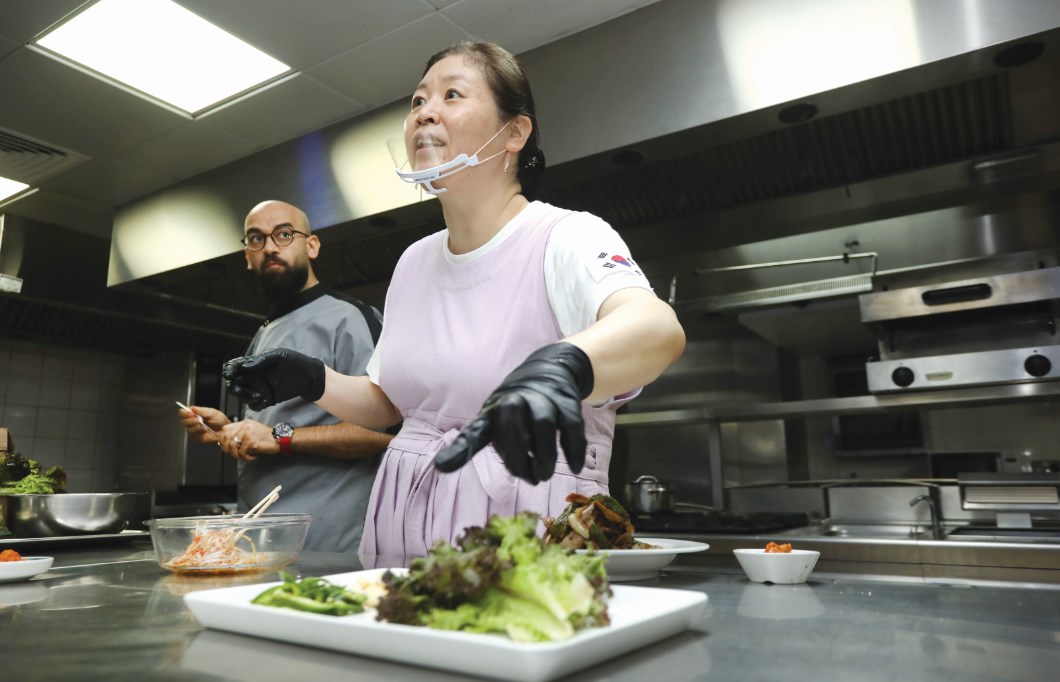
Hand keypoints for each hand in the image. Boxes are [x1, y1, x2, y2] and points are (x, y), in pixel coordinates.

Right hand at [177, 405, 228, 444]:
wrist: (226, 429)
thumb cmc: (219, 419)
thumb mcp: (212, 412)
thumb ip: (201, 411)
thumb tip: (192, 408)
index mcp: (194, 414)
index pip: (184, 412)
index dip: (185, 412)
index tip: (190, 413)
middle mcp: (192, 422)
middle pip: (184, 421)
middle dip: (189, 420)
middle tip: (196, 419)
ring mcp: (194, 430)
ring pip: (188, 429)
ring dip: (194, 426)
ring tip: (201, 424)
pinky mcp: (197, 437)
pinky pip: (193, 435)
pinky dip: (198, 432)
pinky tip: (203, 430)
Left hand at [218, 420, 276, 461]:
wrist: (280, 439)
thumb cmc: (267, 438)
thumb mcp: (252, 431)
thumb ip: (241, 434)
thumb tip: (226, 443)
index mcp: (244, 423)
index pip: (226, 429)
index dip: (223, 439)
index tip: (226, 447)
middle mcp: (245, 426)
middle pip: (226, 438)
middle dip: (228, 449)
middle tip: (235, 455)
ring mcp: (248, 433)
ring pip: (232, 446)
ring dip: (237, 455)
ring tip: (245, 458)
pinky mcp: (251, 441)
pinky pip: (242, 452)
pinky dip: (246, 458)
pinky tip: (253, 457)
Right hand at [223, 348, 324, 410]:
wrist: (310, 376)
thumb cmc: (295, 361)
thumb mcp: (279, 355)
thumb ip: (262, 360)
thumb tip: (245, 366)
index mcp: (254, 364)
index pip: (234, 367)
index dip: (228, 370)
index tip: (230, 375)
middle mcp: (254, 377)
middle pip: (234, 384)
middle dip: (233, 387)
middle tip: (238, 389)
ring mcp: (260, 388)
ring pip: (242, 396)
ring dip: (245, 397)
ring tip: (259, 396)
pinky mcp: (267, 399)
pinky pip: (255, 406)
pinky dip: (256, 404)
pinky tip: (266, 400)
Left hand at [433, 342, 593, 483]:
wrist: (552, 369)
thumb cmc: (521, 409)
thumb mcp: (504, 423)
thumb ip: (509, 451)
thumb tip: (527, 476)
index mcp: (492, 412)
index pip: (474, 431)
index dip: (459, 450)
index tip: (441, 467)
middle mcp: (515, 400)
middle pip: (510, 418)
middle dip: (516, 450)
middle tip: (527, 477)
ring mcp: (542, 398)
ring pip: (543, 422)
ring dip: (545, 454)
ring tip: (544, 475)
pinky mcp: (566, 401)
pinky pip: (572, 426)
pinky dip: (573, 449)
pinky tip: (573, 467)